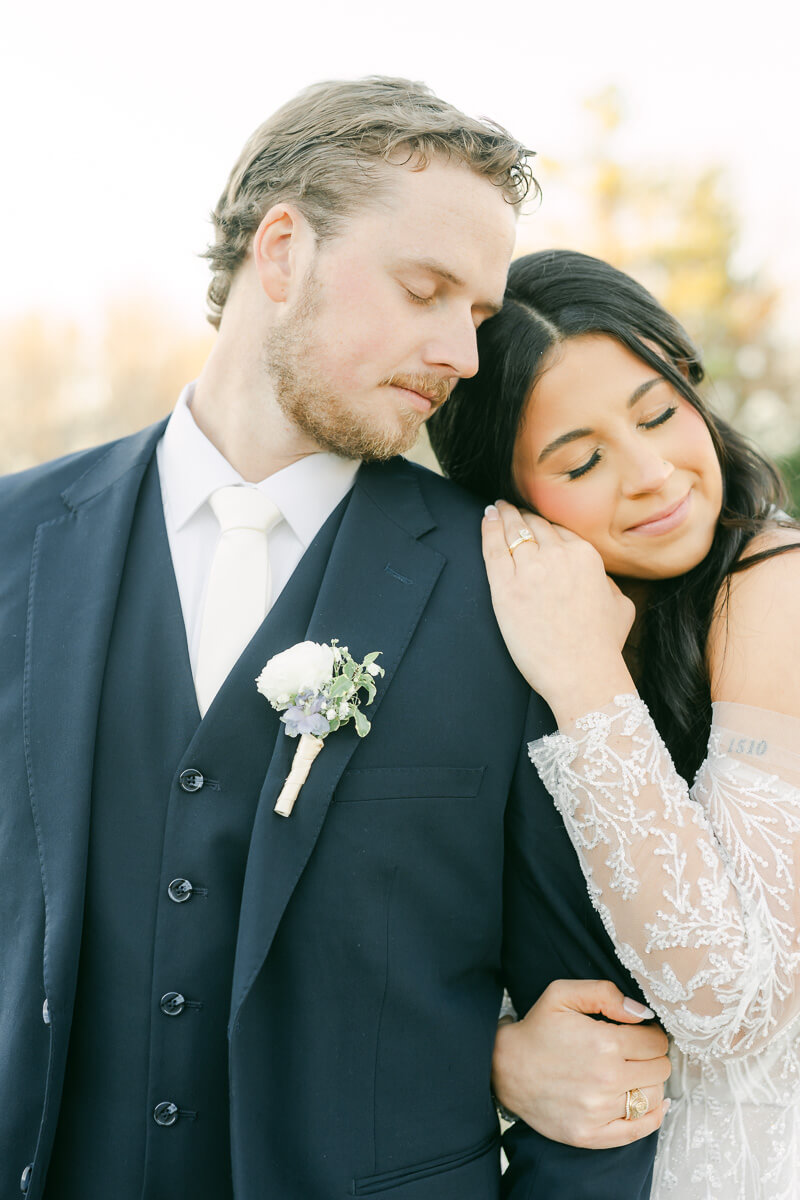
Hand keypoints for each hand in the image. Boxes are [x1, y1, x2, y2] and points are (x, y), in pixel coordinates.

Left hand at [482, 502, 635, 723]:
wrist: (582, 674)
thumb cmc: (603, 646)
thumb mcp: (620, 604)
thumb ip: (606, 580)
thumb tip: (596, 574)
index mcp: (585, 555)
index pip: (559, 530)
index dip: (544, 524)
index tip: (534, 520)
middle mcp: (558, 556)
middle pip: (534, 526)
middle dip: (521, 515)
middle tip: (510, 508)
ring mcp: (530, 571)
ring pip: (513, 532)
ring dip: (504, 516)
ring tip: (496, 508)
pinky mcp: (506, 589)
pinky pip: (493, 549)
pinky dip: (488, 529)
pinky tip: (486, 517)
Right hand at [492, 980, 670, 1148]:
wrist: (505, 1068)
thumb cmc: (537, 1028)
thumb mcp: (563, 994)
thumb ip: (605, 993)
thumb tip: (643, 1014)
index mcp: (603, 1043)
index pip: (656, 1042)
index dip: (652, 1034)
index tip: (641, 1033)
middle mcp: (606, 1079)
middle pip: (660, 1070)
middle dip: (653, 1056)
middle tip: (637, 1051)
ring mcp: (599, 1111)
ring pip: (653, 1097)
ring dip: (650, 1082)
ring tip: (634, 1072)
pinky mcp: (591, 1135)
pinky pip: (639, 1130)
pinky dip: (652, 1116)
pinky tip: (652, 1103)